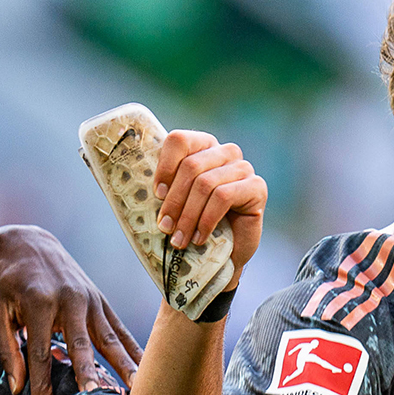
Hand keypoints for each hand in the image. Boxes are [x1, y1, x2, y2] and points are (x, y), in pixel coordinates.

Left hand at [0, 227, 143, 394]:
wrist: (27, 243)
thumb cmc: (5, 282)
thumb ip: (6, 349)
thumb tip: (17, 389)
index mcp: (39, 302)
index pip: (39, 350)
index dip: (41, 382)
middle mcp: (70, 299)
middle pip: (80, 343)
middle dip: (86, 370)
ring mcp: (90, 299)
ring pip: (108, 337)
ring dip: (122, 363)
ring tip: (135, 388)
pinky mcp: (101, 301)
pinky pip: (119, 328)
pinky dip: (133, 349)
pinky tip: (145, 369)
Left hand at [155, 130, 267, 286]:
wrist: (225, 254)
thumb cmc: (196, 224)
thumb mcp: (176, 202)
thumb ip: (163, 188)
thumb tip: (136, 186)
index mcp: (202, 147)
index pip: (179, 140)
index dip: (164, 166)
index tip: (156, 194)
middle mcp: (225, 152)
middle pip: (191, 166)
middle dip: (174, 200)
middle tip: (164, 226)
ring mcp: (243, 168)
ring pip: (205, 183)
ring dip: (188, 216)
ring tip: (179, 239)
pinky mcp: (257, 187)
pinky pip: (224, 196)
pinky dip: (206, 220)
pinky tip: (200, 237)